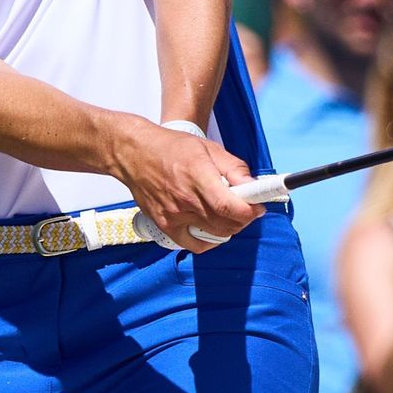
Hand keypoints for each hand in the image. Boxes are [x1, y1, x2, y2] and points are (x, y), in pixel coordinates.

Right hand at [113, 120, 263, 253]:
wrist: (134, 153)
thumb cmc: (171, 147)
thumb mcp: (208, 148)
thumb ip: (234, 168)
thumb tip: (253, 186)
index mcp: (197, 176)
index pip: (230, 206)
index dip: (250, 211)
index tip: (258, 206)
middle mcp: (185, 199)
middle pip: (226, 223)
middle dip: (243, 218)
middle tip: (246, 207)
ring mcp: (174, 215)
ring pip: (214, 234)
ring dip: (229, 228)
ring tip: (228, 213)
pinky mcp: (165, 225)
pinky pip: (195, 245)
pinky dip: (209, 241)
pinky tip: (212, 228)